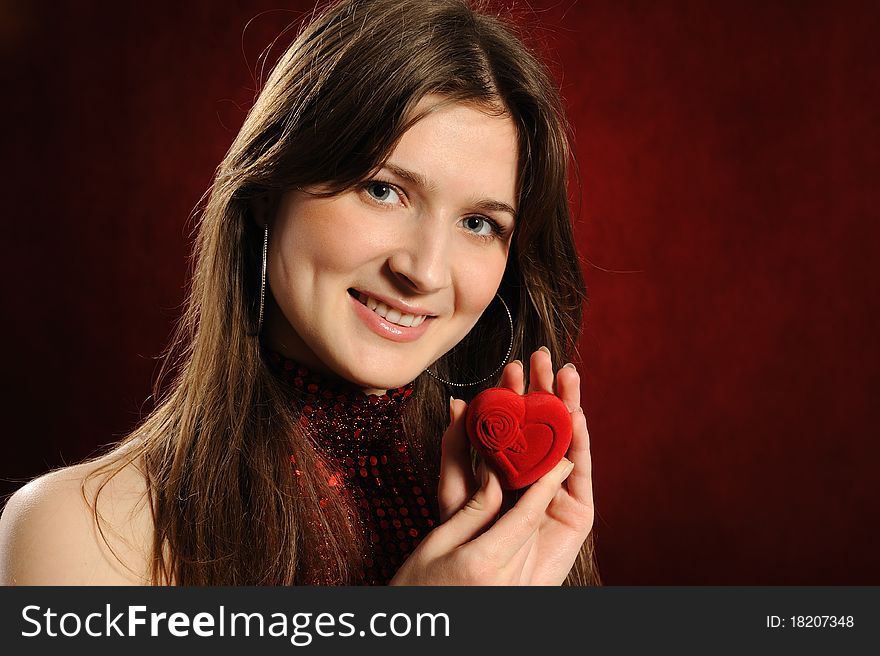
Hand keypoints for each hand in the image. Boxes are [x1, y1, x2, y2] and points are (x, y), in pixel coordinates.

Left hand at [389, 347, 593, 584]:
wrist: (489, 583)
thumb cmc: (468, 540)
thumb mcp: (454, 489)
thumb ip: (456, 448)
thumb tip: (458, 403)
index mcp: (511, 463)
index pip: (516, 419)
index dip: (516, 392)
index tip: (512, 366)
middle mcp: (538, 471)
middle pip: (545, 423)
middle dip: (545, 388)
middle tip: (544, 357)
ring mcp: (560, 489)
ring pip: (567, 440)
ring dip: (568, 405)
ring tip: (566, 376)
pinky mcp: (578, 510)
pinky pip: (580, 472)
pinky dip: (581, 442)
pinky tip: (577, 417)